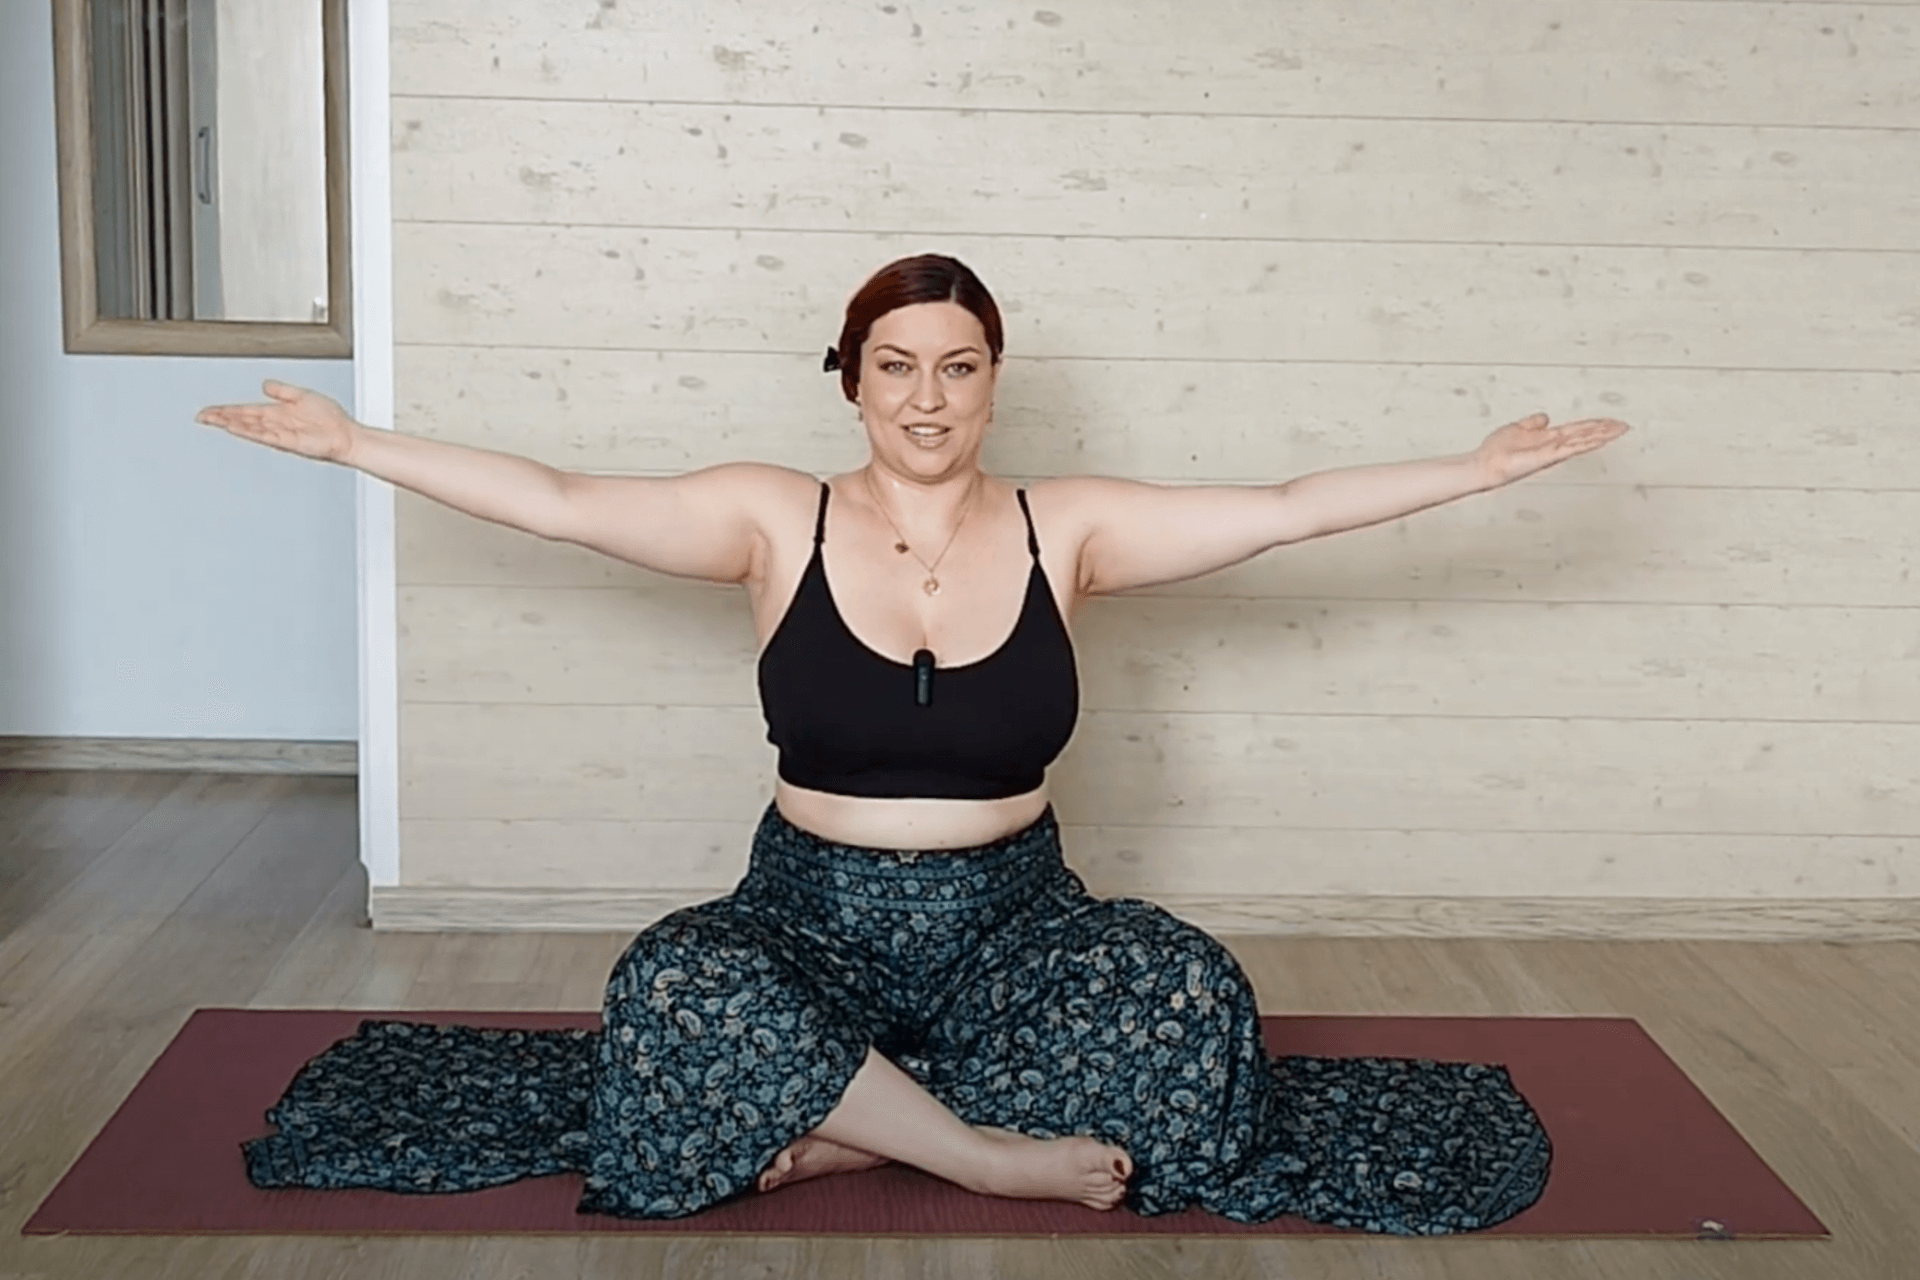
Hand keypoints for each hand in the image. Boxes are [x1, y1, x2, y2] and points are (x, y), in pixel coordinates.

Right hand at [195, 380, 358, 463]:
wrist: (347, 435)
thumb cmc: (331, 420)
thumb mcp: (302, 396)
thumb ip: (282, 391)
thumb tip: (265, 384)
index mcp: (276, 413)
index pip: (245, 411)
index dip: (226, 411)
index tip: (208, 411)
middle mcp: (275, 424)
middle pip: (242, 420)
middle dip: (222, 418)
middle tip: (202, 416)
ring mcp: (280, 434)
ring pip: (249, 428)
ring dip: (231, 424)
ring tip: (213, 421)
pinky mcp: (289, 442)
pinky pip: (265, 436)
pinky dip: (250, 432)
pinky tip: (236, 428)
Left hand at [1473, 412, 1629, 487]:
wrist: (1484, 465)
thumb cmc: (1495, 452)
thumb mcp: (1517, 429)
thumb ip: (1532, 423)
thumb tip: (1545, 417)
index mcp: (1547, 439)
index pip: (1576, 430)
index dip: (1593, 425)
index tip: (1610, 421)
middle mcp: (1553, 446)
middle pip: (1584, 435)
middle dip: (1603, 430)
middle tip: (1623, 425)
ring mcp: (1551, 452)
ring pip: (1582, 441)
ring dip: (1601, 435)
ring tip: (1619, 429)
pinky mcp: (1546, 457)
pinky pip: (1570, 448)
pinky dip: (1585, 442)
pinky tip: (1598, 438)